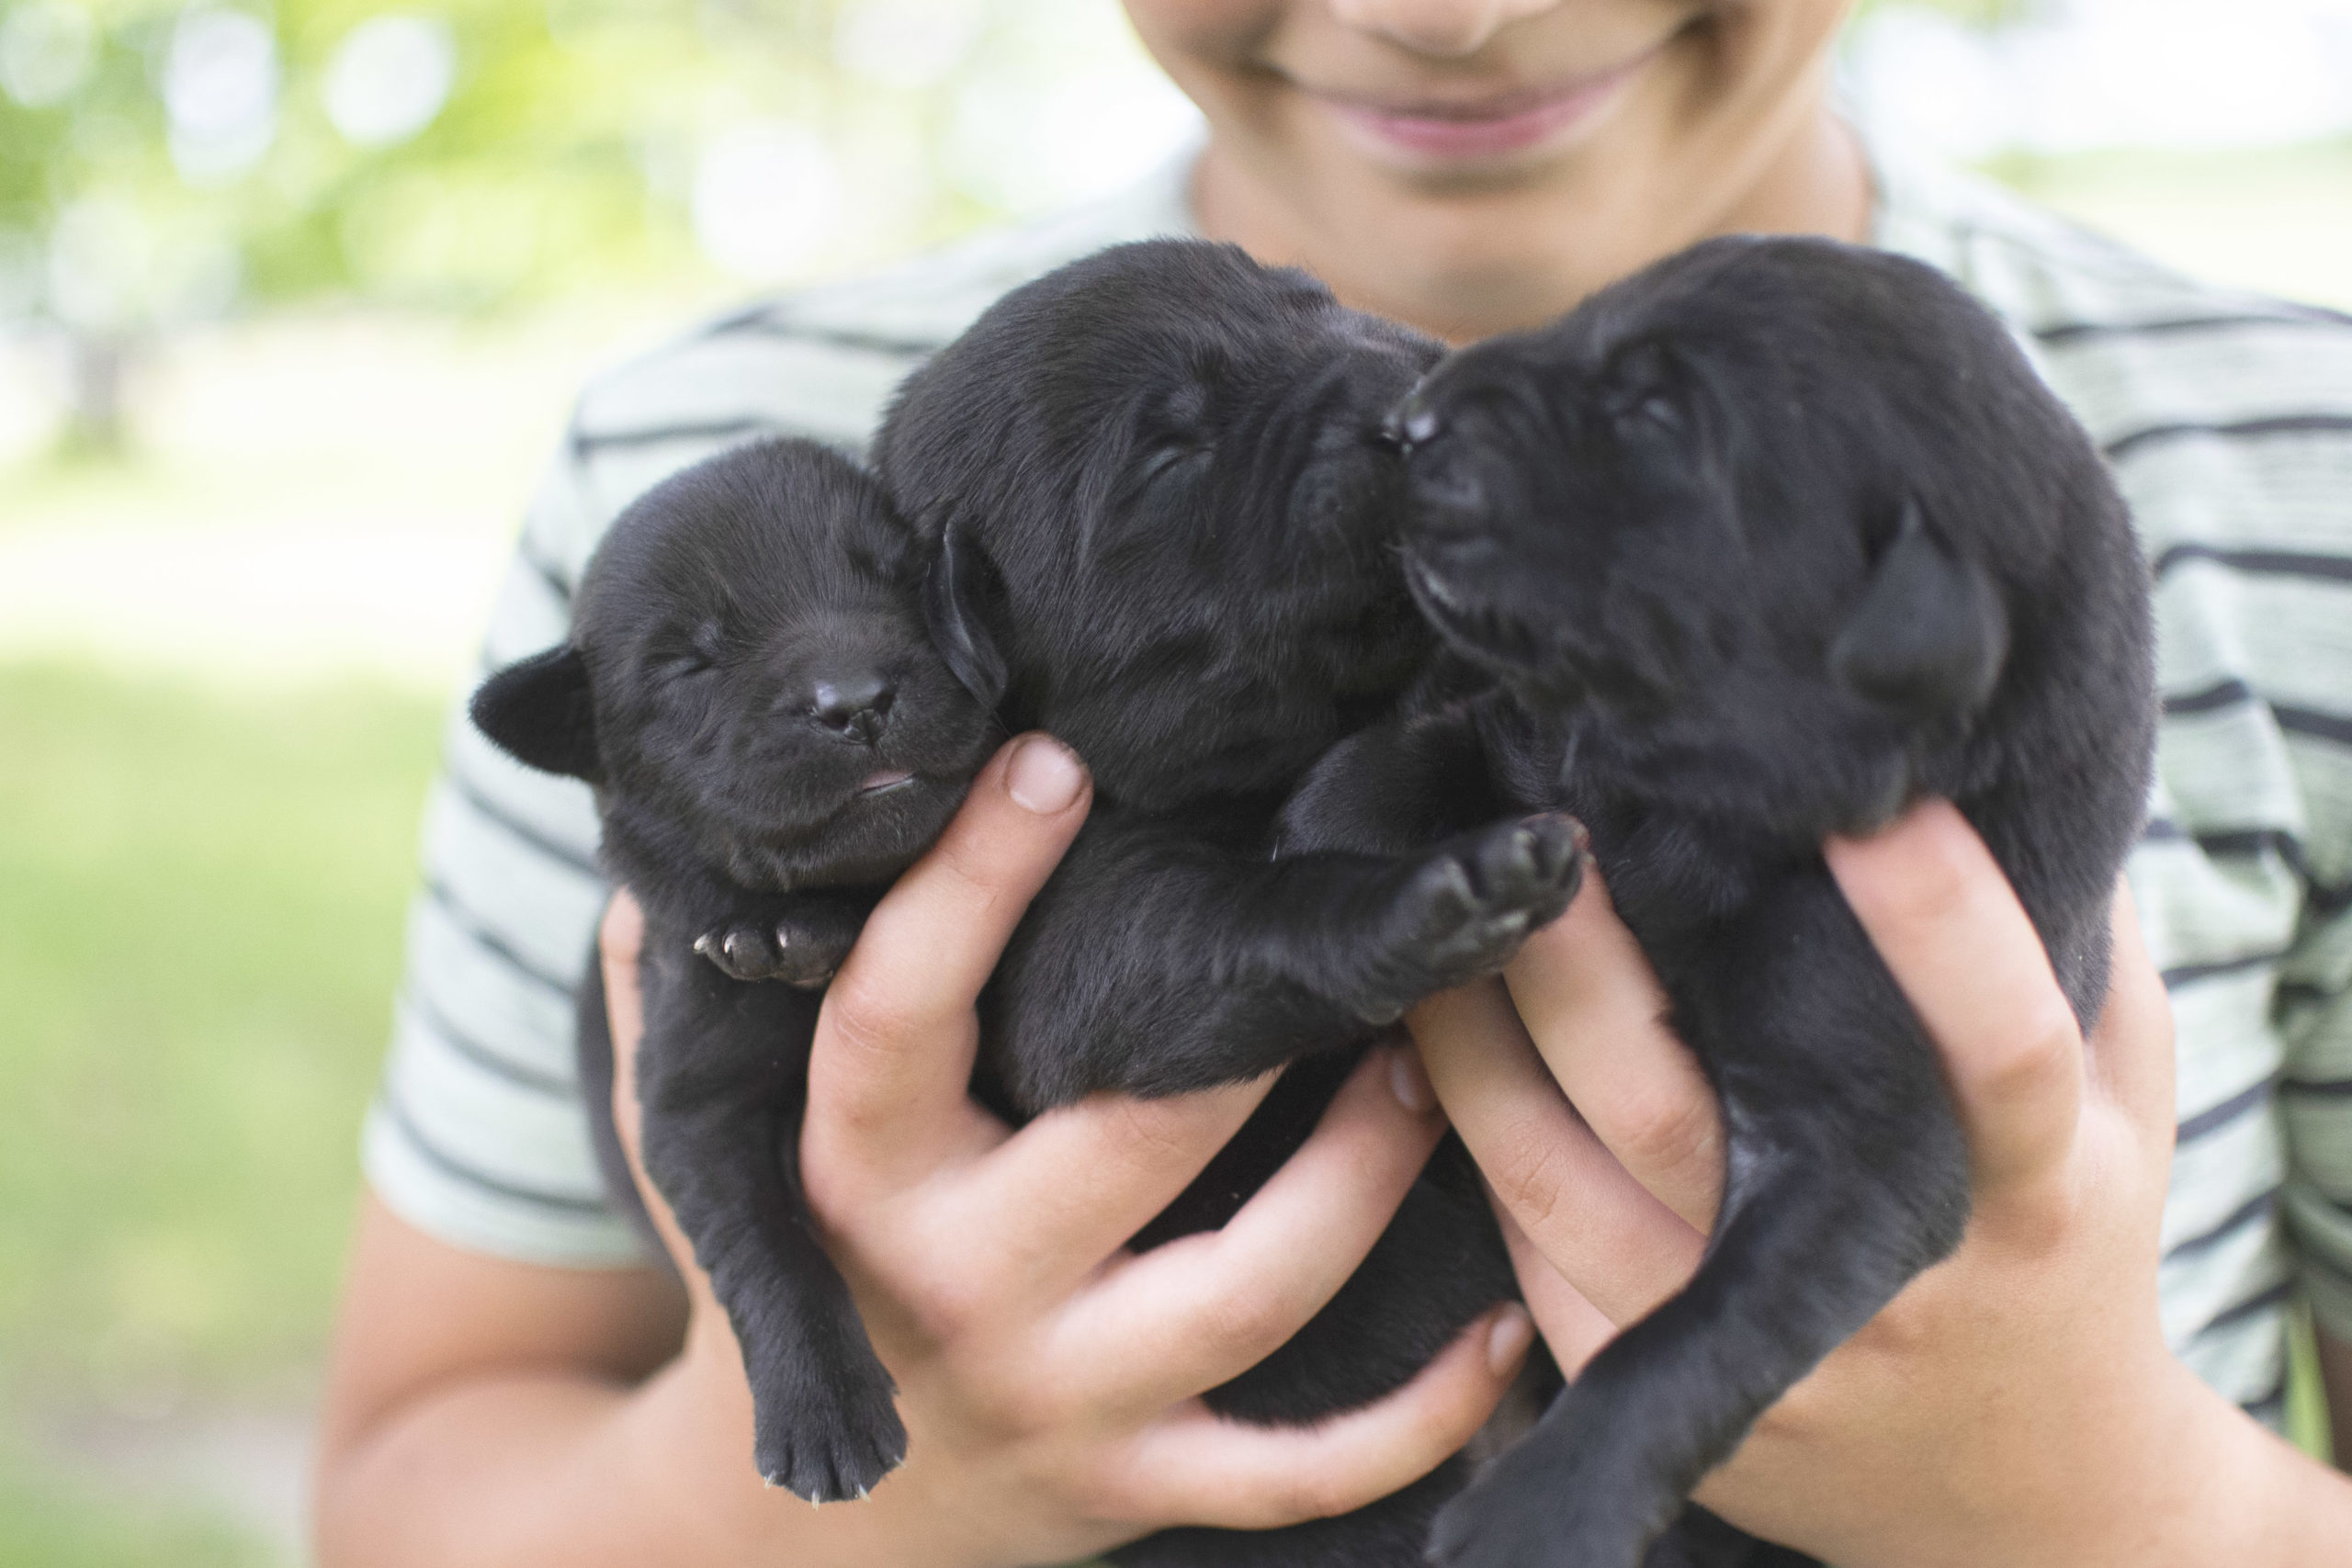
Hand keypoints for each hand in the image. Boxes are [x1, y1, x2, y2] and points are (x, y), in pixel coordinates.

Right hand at [602, 733, 1533, 1567]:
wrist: (789, 1542)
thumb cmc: (772, 1284)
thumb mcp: (689, 1146)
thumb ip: (670, 1003)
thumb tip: (662, 857)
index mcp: (846, 1180)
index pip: (899, 1012)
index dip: (973, 881)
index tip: (1056, 758)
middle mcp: (959, 1290)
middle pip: (1132, 1140)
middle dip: (1255, 1039)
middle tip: (1356, 938)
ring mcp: (1061, 1399)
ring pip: (1252, 1291)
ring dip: (1365, 1175)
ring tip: (1431, 1071)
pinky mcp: (1139, 1486)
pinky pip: (1301, 1471)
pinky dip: (1420, 1418)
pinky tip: (1507, 1326)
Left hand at [1411, 799, 2330, 1567]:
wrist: (2025, 1494)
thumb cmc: (2070, 1250)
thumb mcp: (2126, 1115)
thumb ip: (2093, 956)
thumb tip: (2013, 773)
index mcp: (2030, 1194)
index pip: (1999, 1054)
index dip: (1945, 929)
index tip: (1869, 802)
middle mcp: (1868, 1282)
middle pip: (1672, 1111)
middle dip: (1573, 965)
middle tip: (1525, 831)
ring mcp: (1748, 1355)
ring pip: (1551, 1182)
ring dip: (1467, 1045)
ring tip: (1437, 921)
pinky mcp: (1658, 1393)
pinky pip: (1529, 1250)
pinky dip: (1468, 1139)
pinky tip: (1434, 1041)